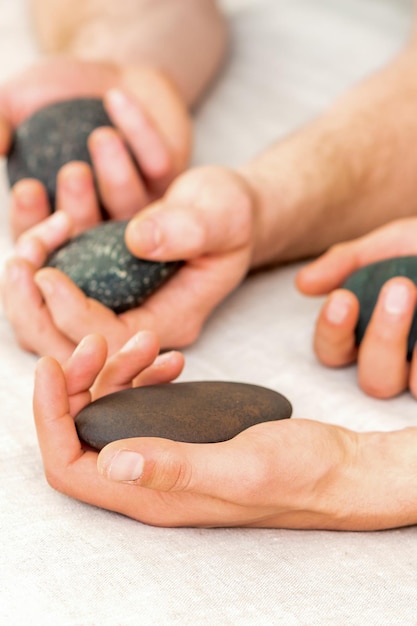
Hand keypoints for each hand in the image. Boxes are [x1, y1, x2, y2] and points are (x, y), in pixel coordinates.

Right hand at [1, 57, 190, 237]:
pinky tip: (115, 99)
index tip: (28, 189)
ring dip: (117, 175)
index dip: (34, 221)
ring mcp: (139, 207)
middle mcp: (99, 222)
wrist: (108, 75)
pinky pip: (159, 164)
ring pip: (131, 206)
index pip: (40, 236)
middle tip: (74, 173)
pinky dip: (138, 131)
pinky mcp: (172, 182)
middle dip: (81, 206)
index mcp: (56, 216)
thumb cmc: (56, 99)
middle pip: (90, 234)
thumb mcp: (15, 104)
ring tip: (102, 137)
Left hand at [4, 166, 255, 360]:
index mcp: (172, 319)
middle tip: (18, 262)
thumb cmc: (229, 214)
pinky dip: (39, 251)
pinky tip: (41, 210)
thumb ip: (189, 228)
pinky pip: (54, 282)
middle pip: (69, 344)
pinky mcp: (98, 280)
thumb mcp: (222, 214)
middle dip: (32, 308)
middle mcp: (137, 319)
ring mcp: (114, 301)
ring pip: (51, 318)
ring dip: (28, 278)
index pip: (111, 339)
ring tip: (29, 228)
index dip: (71, 314)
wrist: (224, 208)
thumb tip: (139, 240)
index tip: (46, 272)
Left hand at [34, 331, 414, 529]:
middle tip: (100, 342)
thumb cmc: (299, 474)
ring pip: (115, 417)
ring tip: (145, 343)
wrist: (339, 470)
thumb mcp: (242, 467)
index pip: (69, 465)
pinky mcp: (189, 440)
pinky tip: (169, 360)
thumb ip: (176, 467)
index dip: (49, 418)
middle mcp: (152, 482)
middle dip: (80, 384)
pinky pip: (148, 409)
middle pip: (85, 434)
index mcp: (152, 496)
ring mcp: (170, 460)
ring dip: (117, 375)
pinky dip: (147, 379)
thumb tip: (108, 461)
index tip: (51, 366)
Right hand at [296, 218, 416, 397]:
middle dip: (383, 338)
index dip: (333, 333)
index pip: (334, 352)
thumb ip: (348, 262)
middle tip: (400, 289)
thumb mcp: (392, 244)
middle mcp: (398, 360)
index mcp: (368, 334)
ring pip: (414, 387)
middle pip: (374, 380)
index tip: (343, 299)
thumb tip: (304, 285)